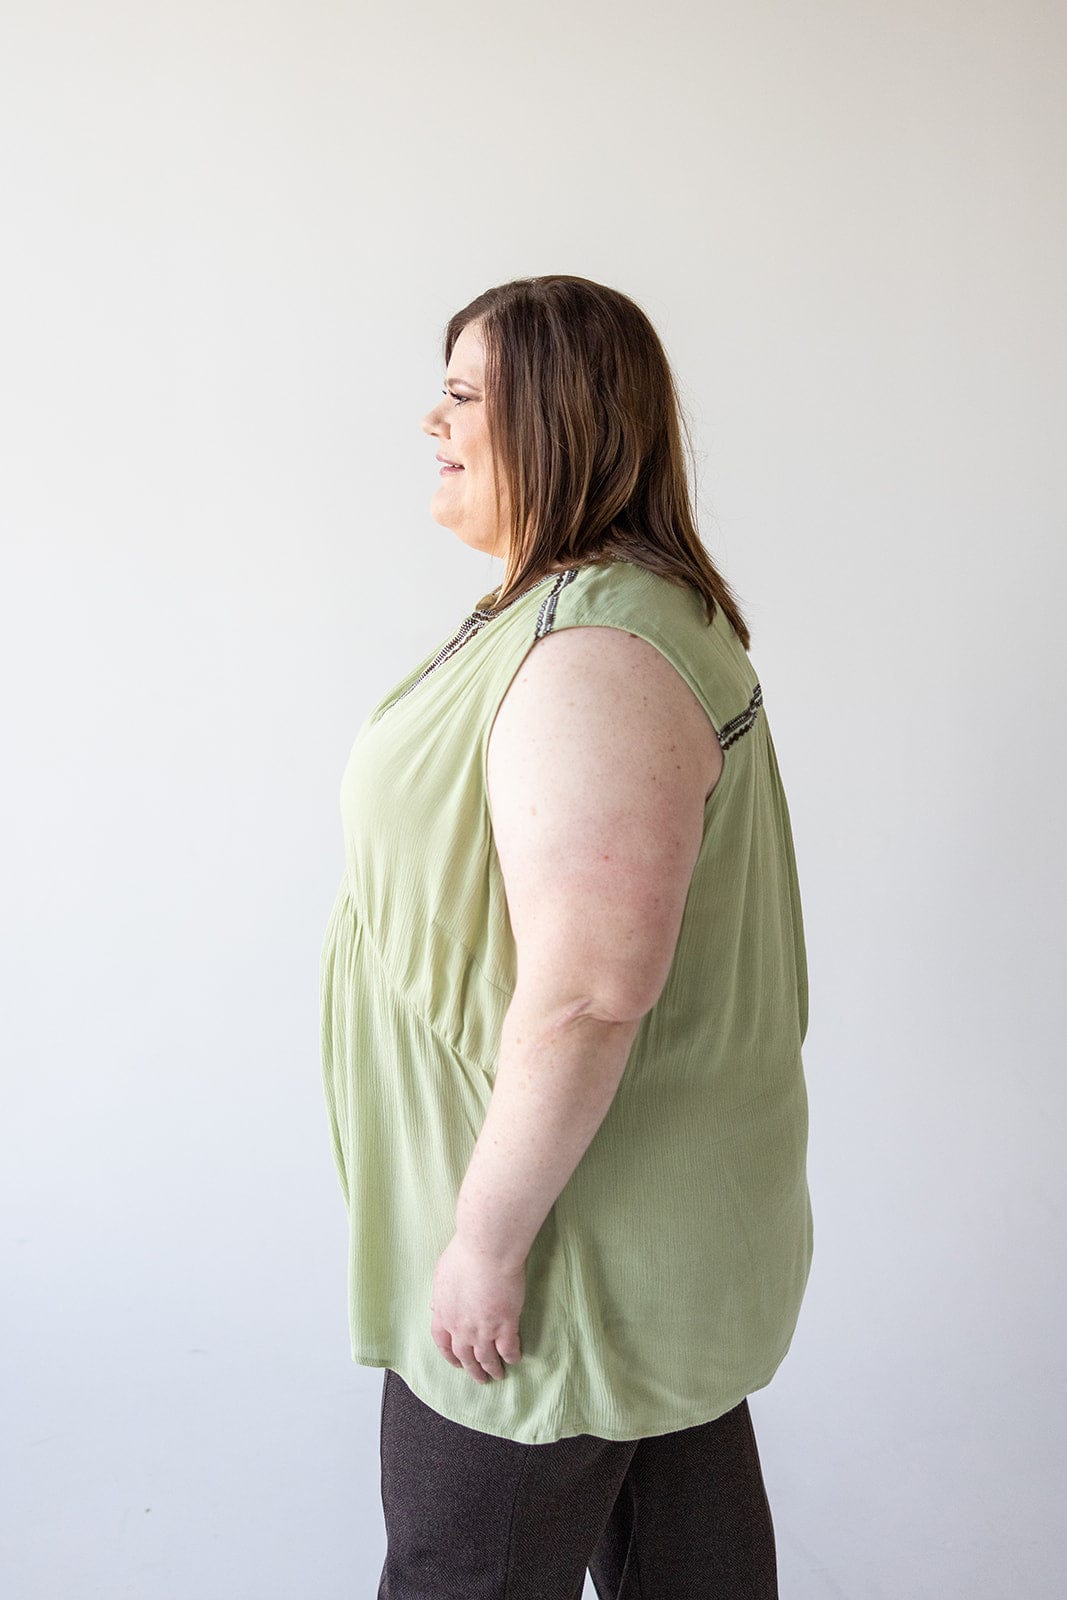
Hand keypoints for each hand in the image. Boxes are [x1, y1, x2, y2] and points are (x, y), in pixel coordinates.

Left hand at [429, 1232, 525, 1382]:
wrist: (486, 1252)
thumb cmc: (464, 1254)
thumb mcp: (442, 1274)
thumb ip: (440, 1294)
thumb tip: (436, 1306)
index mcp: (444, 1314)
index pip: (443, 1343)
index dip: (450, 1356)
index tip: (456, 1362)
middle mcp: (461, 1328)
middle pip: (465, 1357)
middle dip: (472, 1370)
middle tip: (479, 1378)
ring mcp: (483, 1330)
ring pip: (486, 1359)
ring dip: (492, 1369)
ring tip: (498, 1375)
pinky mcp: (505, 1325)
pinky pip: (508, 1349)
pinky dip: (511, 1357)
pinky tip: (515, 1359)